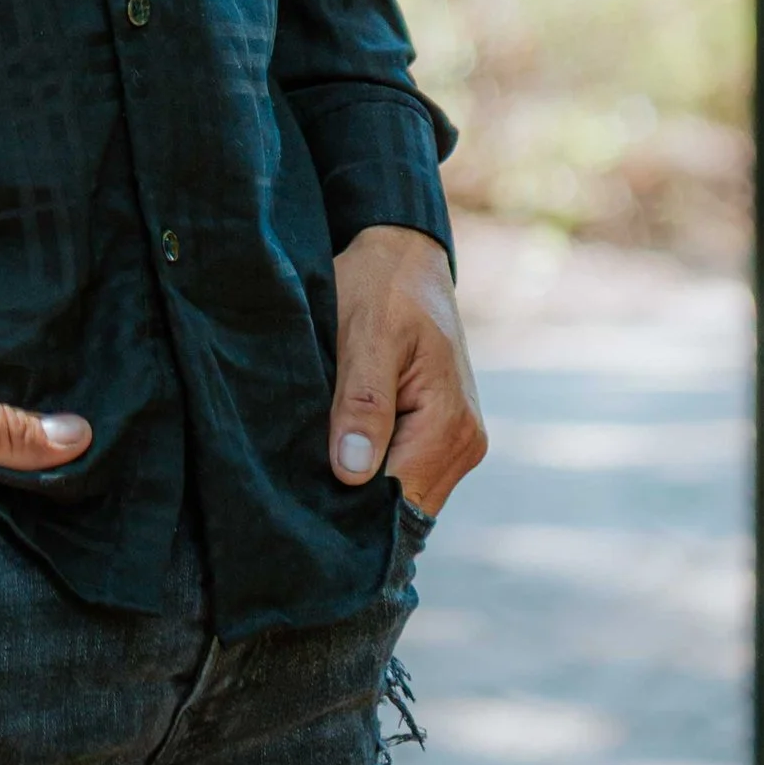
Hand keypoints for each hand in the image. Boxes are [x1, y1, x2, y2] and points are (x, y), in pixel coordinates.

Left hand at [328, 225, 485, 517]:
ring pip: (404, 493)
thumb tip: (352, 473)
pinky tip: (336, 450)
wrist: (404, 256)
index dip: (352, 508)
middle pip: (404, 506)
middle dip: (354, 502)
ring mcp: (458, 442)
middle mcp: (465, 443)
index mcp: (450, 424)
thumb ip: (362, 403)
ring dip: (362, 485)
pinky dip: (372, 467)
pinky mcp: (441, 434)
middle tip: (297, 487)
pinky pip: (405, 471)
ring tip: (313, 464)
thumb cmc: (381, 287)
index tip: (304, 502)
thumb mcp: (363, 334)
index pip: (401, 500)